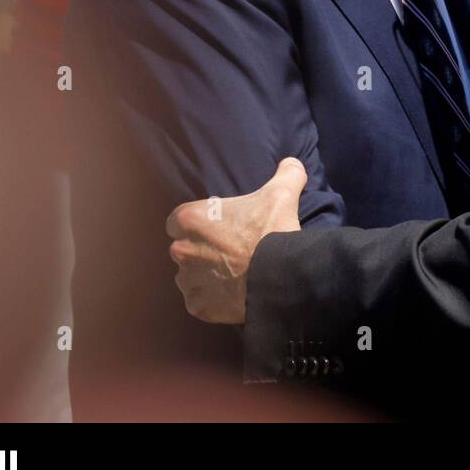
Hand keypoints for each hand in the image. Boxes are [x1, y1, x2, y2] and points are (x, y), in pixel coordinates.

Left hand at [167, 157, 306, 324]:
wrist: (280, 277)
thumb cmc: (274, 231)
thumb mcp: (283, 193)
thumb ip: (285, 172)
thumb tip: (291, 163)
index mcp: (191, 218)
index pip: (178, 220)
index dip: (198, 224)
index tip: (218, 228)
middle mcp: (181, 249)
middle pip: (183, 248)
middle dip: (201, 250)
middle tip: (230, 251)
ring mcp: (188, 280)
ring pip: (189, 276)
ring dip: (204, 275)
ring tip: (232, 274)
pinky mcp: (198, 306)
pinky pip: (199, 301)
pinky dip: (211, 300)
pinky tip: (231, 293)